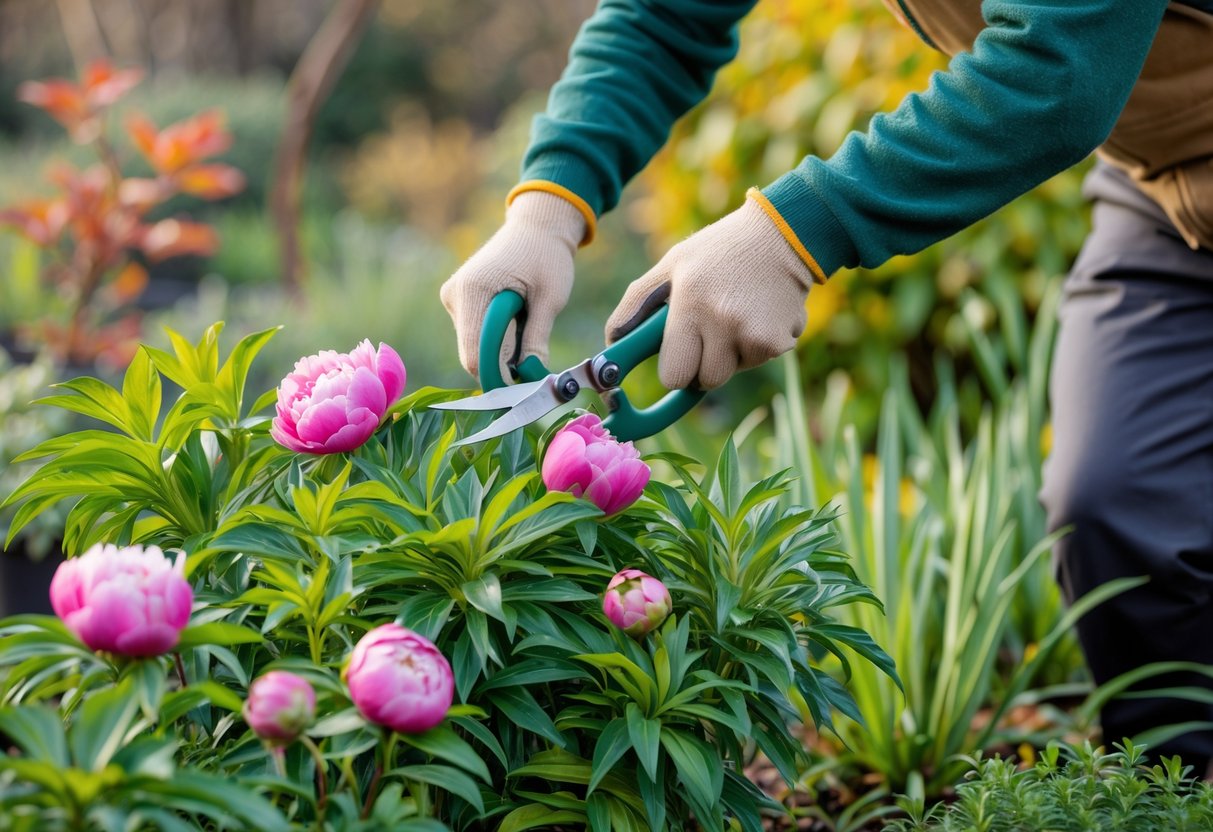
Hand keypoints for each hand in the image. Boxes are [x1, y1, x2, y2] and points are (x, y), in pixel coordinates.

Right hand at [440, 191, 585, 377]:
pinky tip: (516, 313)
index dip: (500, 376)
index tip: (527, 382)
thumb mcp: (550, 298)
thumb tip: (531, 376)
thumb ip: (536, 338)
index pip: (476, 355)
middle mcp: (455, 295)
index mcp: (474, 291)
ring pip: (475, 345)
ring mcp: (454, 298)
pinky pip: (476, 333)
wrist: (537, 226)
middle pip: (473, 353)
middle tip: (535, 350)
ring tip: (526, 317)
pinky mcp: (459, 301)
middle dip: (504, 361)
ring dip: (503, 346)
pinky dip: (498, 335)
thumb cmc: (547, 256)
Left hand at [605, 194, 817, 389]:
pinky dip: (759, 345)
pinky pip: (761, 361)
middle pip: (706, 381)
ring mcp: (754, 334)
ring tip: (738, 314)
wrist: (784, 233)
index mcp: (689, 304)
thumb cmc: (719, 250)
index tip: (680, 358)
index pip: (673, 376)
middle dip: (704, 366)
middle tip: (710, 334)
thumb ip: (635, 302)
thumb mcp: (671, 264)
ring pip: (734, 372)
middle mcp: (721, 322)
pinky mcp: (780, 340)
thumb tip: (611, 342)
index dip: (676, 369)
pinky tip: (760, 313)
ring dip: (733, 354)